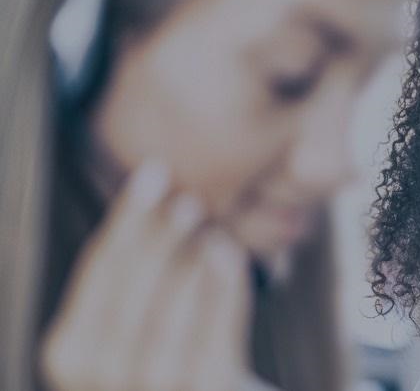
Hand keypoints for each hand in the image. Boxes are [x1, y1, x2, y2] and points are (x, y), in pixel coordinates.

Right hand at [41, 161, 253, 390]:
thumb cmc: (146, 349)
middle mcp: (103, 377)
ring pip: (172, 316)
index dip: (127, 220)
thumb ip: (127, 266)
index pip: (98, 273)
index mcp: (67, 352)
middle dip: (160, 241)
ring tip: (211, 227)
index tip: (153, 173)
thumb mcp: (118, 318)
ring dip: (193, 264)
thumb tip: (155, 181)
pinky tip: (229, 255)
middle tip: (187, 202)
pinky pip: (217, 336)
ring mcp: (156, 390)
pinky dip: (226, 290)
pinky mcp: (206, 390)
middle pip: (131, 295)